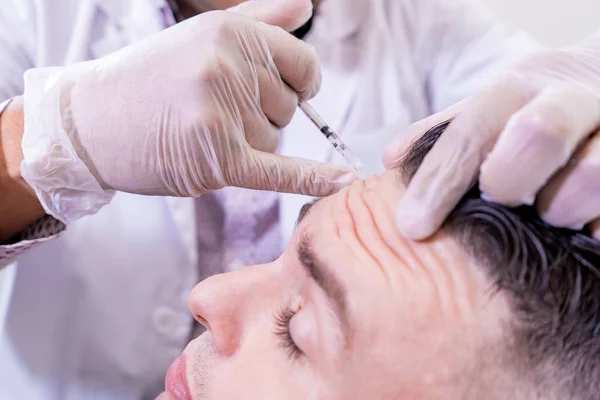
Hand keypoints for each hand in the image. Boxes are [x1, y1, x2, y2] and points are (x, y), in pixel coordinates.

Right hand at [20, 0, 355, 222]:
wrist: (91, 123)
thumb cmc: (150, 79)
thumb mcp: (201, 36)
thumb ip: (260, 19)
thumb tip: (307, 8)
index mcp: (230, 32)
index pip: (303, 65)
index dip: (300, 84)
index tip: (290, 91)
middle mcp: (228, 67)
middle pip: (290, 107)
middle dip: (263, 115)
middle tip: (213, 112)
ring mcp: (221, 112)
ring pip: (276, 141)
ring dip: (249, 144)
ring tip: (201, 132)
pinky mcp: (218, 158)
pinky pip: (278, 171)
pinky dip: (312, 178)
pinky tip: (342, 180)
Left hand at [383, 32, 599, 239]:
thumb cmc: (541, 105)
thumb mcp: (493, 107)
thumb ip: (446, 132)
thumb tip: (391, 159)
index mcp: (523, 84)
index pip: (470, 131)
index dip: (437, 181)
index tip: (412, 226)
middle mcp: (574, 98)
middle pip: (535, 136)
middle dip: (507, 181)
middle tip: (501, 199)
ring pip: (590, 177)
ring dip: (559, 209)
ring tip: (550, 213)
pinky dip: (597, 227)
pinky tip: (585, 227)